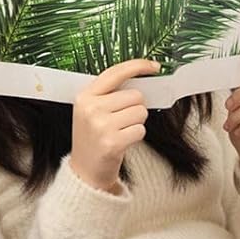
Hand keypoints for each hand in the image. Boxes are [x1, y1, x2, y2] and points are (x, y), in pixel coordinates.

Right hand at [70, 58, 158, 192]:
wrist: (85, 172)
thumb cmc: (93, 139)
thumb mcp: (91, 111)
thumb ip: (110, 94)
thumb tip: (142, 79)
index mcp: (85, 96)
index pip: (115, 73)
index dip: (138, 66)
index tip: (154, 66)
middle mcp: (91, 108)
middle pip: (135, 95)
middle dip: (136, 108)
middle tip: (122, 121)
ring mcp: (101, 126)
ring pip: (140, 112)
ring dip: (137, 123)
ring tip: (121, 132)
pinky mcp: (113, 142)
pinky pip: (140, 130)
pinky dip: (136, 136)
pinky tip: (123, 142)